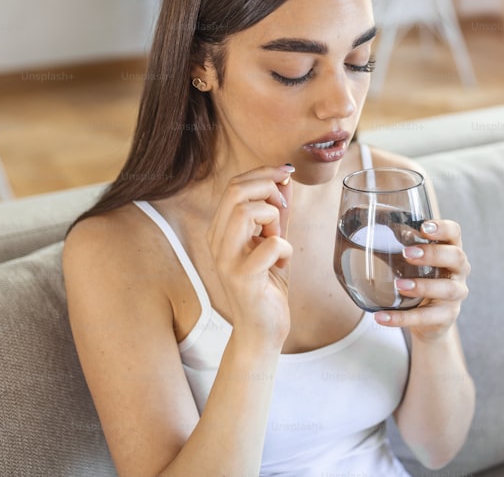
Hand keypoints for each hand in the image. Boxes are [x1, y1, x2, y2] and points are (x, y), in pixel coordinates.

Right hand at [205, 165, 294, 349]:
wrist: (262, 329)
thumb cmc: (267, 285)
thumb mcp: (274, 240)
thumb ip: (277, 212)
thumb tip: (285, 179)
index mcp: (220, 230)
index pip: (234, 185)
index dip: (262, 173)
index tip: (286, 174)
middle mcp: (217, 241)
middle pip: (236, 191)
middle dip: (268, 188)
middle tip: (283, 207)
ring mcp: (227, 259)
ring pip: (246, 212)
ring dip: (273, 218)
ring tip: (278, 238)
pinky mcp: (242, 277)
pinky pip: (270, 245)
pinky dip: (285, 248)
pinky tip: (283, 262)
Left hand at [374, 219, 469, 342]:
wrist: (429, 320)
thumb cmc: (419, 280)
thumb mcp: (411, 263)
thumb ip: (397, 248)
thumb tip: (363, 236)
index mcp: (450, 250)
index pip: (454, 233)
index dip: (443, 228)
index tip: (424, 227)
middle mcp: (458, 271)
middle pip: (456, 257)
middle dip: (433, 254)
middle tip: (407, 253)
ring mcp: (455, 294)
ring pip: (447, 289)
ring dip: (423, 286)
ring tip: (399, 286)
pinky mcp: (446, 316)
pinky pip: (426, 318)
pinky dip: (402, 318)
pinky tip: (382, 317)